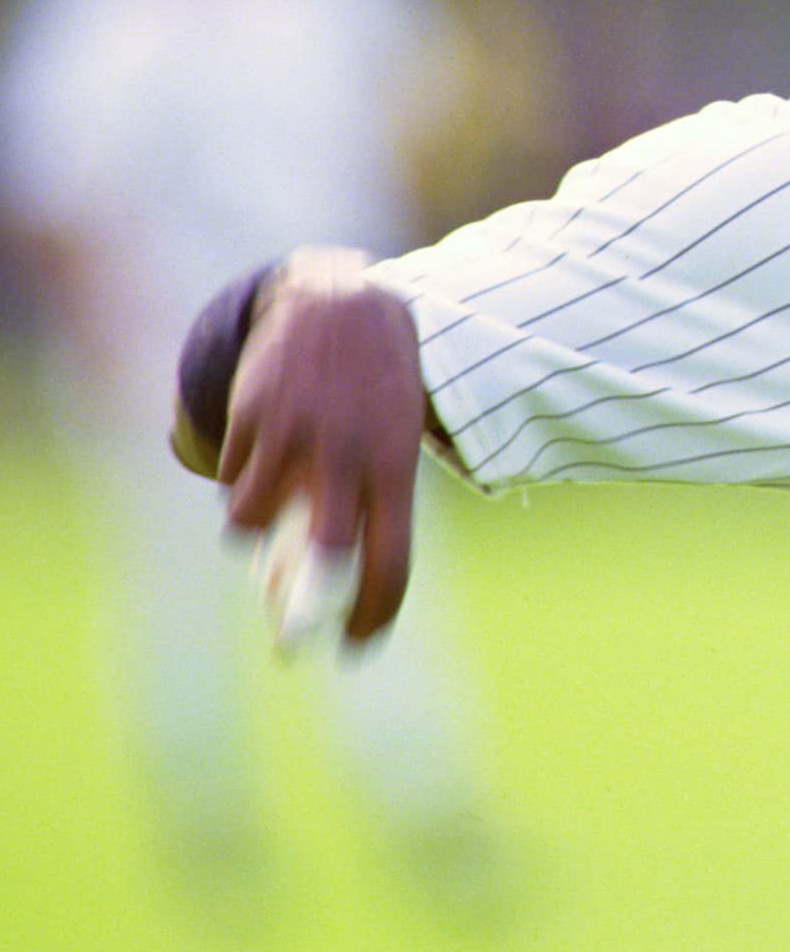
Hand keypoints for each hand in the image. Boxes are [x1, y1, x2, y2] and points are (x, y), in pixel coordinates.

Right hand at [217, 248, 426, 643]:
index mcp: (395, 466)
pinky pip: (231, 480)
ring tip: (267, 510)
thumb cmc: (376, 388)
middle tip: (292, 639)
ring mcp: (296, 436)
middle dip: (304, 609)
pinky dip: (238, 485)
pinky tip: (257, 458)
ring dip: (253, 530)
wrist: (343, 302)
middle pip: (327, 557)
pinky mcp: (252, 416)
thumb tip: (329, 581)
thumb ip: (369, 501)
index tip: (355, 648)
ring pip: (252, 523)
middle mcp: (348, 456)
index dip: (374, 614)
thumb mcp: (394, 440)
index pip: (392, 560)